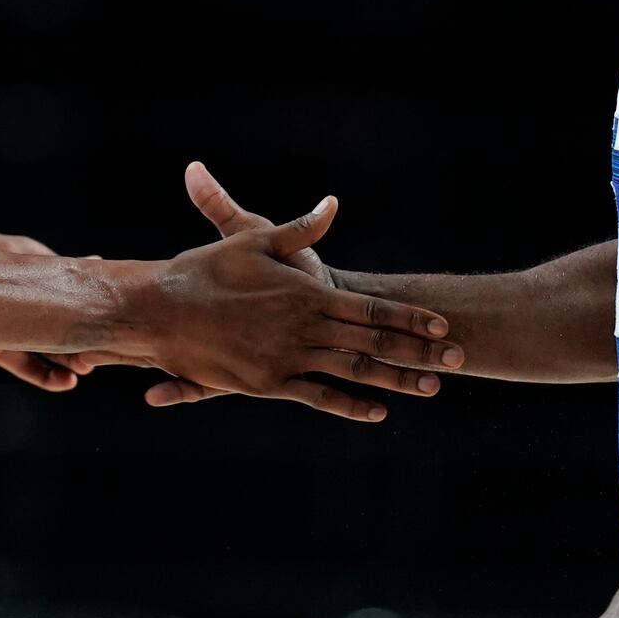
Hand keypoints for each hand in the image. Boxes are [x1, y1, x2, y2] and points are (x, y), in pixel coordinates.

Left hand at [0, 231, 97, 391]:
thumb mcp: (13, 250)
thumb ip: (45, 263)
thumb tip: (90, 264)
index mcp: (40, 282)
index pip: (75, 300)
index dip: (95, 313)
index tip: (118, 319)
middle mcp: (30, 309)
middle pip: (66, 331)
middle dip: (86, 343)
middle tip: (101, 353)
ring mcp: (13, 331)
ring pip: (48, 352)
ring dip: (69, 362)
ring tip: (84, 368)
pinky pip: (22, 365)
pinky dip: (44, 375)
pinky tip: (64, 382)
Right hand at [135, 192, 455, 422]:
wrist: (160, 311)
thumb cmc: (204, 272)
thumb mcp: (254, 239)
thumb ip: (299, 229)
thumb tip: (332, 205)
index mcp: (305, 294)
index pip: (371, 308)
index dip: (410, 318)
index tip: (443, 326)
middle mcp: (303, 329)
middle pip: (373, 342)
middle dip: (419, 350)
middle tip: (458, 358)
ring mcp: (287, 360)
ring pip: (353, 372)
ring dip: (396, 380)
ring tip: (432, 387)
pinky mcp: (268, 384)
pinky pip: (317, 396)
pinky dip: (349, 404)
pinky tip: (376, 412)